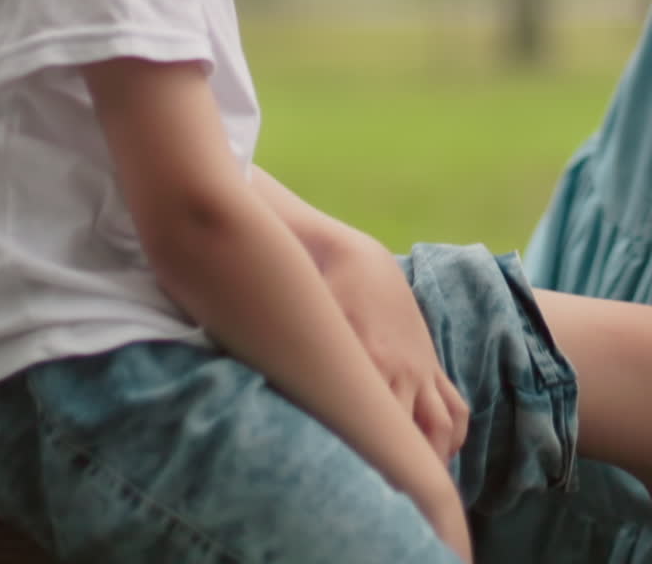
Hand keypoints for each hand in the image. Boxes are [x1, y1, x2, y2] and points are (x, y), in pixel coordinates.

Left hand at [319, 226, 468, 462]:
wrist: (358, 261)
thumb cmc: (325, 295)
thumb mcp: (317, 330)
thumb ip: (316, 369)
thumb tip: (299, 402)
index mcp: (370, 364)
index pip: (380, 426)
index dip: (376, 456)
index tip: (366, 481)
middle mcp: (401, 372)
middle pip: (414, 436)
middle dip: (409, 469)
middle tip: (395, 494)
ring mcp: (420, 368)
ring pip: (444, 427)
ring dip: (439, 459)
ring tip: (424, 483)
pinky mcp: (430, 362)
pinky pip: (455, 404)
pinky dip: (454, 433)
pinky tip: (443, 451)